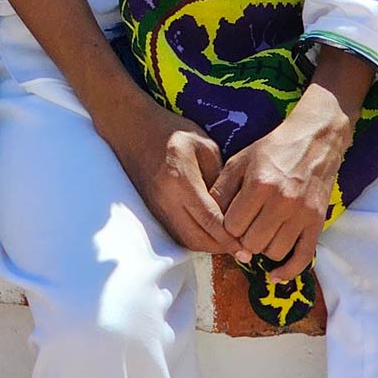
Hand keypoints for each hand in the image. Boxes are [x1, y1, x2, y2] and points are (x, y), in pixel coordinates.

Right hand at [112, 94, 250, 258]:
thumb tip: (232, 206)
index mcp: (181, 179)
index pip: (209, 219)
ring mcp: (157, 207)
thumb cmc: (170, 131)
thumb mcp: (204, 145)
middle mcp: (167, 199)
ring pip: (185, 240)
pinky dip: (195, 239)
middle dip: (220, 248)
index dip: (229, 238)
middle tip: (241, 247)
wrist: (132, 128)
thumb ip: (219, 177)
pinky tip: (209, 233)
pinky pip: (176, 233)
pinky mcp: (153, 210)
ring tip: (227, 242)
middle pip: (197, 238)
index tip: (245, 249)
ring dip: (207, 246)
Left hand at [211, 90, 354, 282]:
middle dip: (243, 239)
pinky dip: (287, 271)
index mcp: (259, 184)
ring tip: (262, 234)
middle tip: (245, 228)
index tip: (230, 220)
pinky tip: (275, 274)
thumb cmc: (272, 150)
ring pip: (274, 252)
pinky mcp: (317, 223)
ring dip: (263, 249)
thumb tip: (206, 217)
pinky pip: (303, 258)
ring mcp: (302, 214)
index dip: (227, 227)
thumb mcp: (239, 161)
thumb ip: (221, 189)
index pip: (232, 226)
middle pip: (252, 243)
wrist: (315, 140)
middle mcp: (282, 201)